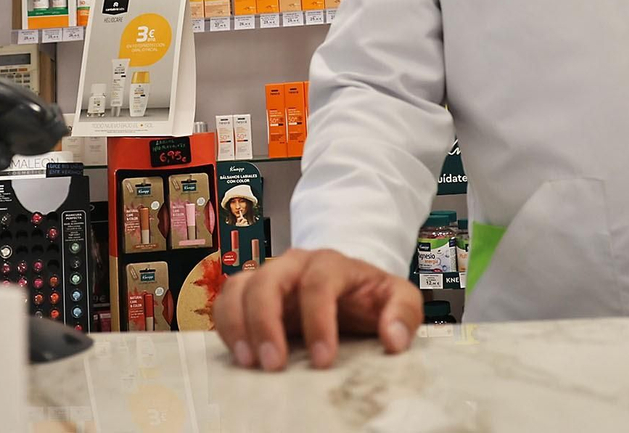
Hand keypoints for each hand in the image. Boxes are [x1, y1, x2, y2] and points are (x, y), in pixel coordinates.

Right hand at [214, 248, 421, 371]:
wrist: (348, 285)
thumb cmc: (369, 294)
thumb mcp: (398, 297)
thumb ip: (403, 313)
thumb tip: (394, 339)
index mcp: (331, 263)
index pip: (319, 282)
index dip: (318, 321)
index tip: (324, 361)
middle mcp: (294, 264)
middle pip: (268, 280)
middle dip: (266, 323)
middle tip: (274, 365)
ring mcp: (268, 275)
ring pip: (239, 287)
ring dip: (238, 324)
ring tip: (250, 363)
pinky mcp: (250, 292)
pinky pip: (225, 300)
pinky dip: (226, 325)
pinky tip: (239, 354)